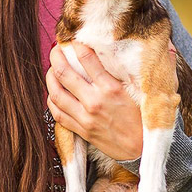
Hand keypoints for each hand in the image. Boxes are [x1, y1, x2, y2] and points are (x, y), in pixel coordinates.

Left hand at [46, 43, 142, 160]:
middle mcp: (95, 101)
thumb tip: (131, 51)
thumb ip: (127, 72)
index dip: (78, 46)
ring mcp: (85, 117)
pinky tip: (53, 93)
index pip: (87, 59)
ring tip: (51, 70)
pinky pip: (58, 113)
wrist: (140, 149)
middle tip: (56, 50)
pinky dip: (51, 100)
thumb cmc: (142, 119)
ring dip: (50, 78)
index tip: (75, 41)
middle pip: (65, 74)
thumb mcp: (138, 91)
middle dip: (57, 57)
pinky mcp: (81, 130)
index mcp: (111, 88)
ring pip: (56, 94)